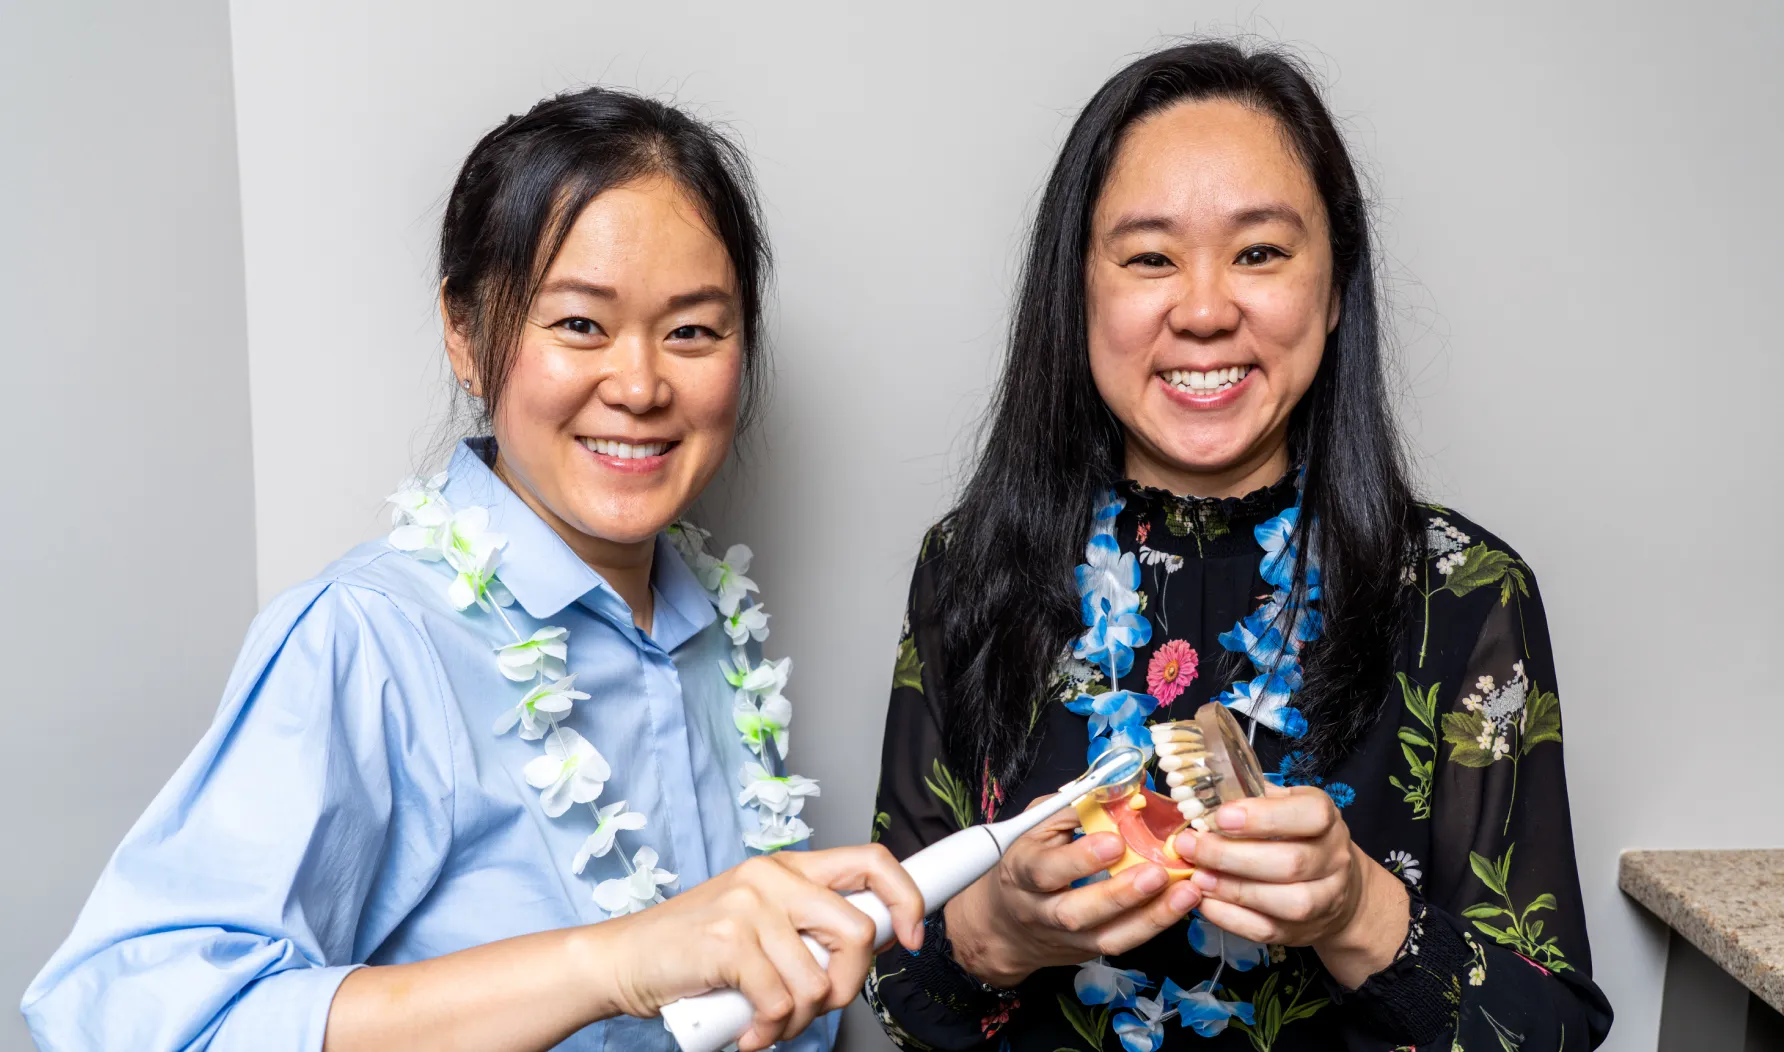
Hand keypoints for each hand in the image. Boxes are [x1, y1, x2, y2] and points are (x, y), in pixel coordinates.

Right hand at [587, 845, 925, 1050]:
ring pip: (819, 980)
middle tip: (813, 1007)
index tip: (912, 938)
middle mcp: (772, 877)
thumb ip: (807, 927)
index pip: (871, 861)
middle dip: (846, 986)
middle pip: (858, 931)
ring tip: (766, 1023)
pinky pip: (780, 1002)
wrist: (621, 962)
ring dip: (797, 1022)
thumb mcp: (757, 922)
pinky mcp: (728, 940)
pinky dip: (767, 1031)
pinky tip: (746, 1032)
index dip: (907, 898)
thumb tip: (874, 944)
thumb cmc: (693, 952)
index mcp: (787, 867)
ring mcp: (750, 905)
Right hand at [944, 797, 1200, 987]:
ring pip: (1107, 937)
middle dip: (1118, 894)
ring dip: (1151, 916)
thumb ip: (1074, 811)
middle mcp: (1041, 911)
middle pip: (1076, 912)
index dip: (1080, 859)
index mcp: (1022, 871)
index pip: (1046, 870)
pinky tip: (1182, 904)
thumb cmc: (1029, 860)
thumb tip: (1120, 793)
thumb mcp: (1037, 827)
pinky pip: (1124, 943)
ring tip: (1186, 892)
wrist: (1006, 923)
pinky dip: (1155, 925)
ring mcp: (1067, 938)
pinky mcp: (1089, 951)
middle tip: (1157, 872)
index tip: (1115, 842)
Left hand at [1174, 786, 1407, 986]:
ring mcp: (1323, 900)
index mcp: (1327, 820)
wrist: (1336, 888)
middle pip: (1291, 863)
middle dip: (1232, 856)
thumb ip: (1251, 798)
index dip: (1265, 816)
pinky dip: (1230, 917)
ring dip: (1233, 889)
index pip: (1310, 815)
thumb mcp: (1284, 805)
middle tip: (1191, 846)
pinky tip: (1205, 900)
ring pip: (1285, 902)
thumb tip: (1201, 797)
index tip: (1221, 816)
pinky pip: (1266, 930)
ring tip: (1197, 875)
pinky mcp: (1302, 931)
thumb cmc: (1296, 836)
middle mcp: (1333, 860)